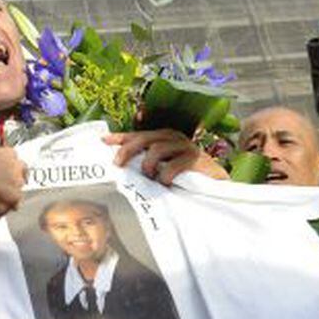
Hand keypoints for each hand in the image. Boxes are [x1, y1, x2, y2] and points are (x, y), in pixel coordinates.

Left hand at [104, 129, 228, 185]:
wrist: (215, 184)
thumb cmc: (184, 176)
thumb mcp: (162, 169)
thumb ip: (146, 166)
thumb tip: (122, 170)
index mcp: (162, 138)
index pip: (137, 135)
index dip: (120, 137)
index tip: (103, 140)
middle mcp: (172, 138)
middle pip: (144, 138)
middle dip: (127, 150)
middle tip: (117, 164)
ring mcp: (185, 146)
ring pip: (157, 148)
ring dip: (148, 164)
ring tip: (149, 176)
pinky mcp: (196, 158)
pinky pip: (175, 164)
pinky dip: (166, 174)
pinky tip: (164, 183)